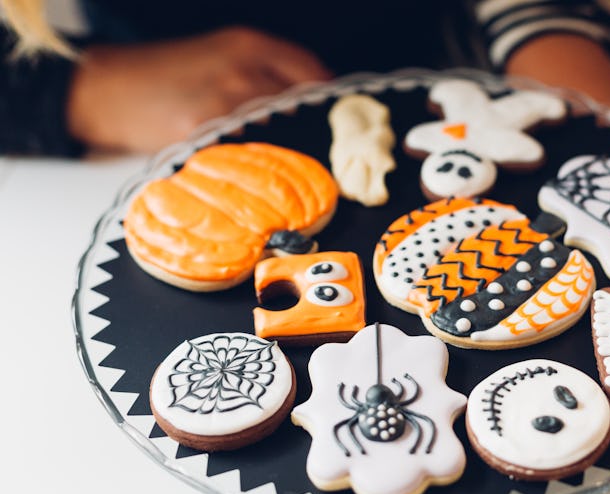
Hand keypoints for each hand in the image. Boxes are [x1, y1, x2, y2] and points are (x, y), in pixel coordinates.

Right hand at [67, 26, 332, 152]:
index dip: (327, 97)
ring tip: (282, 157)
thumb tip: (304, 104)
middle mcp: (244, 69)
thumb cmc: (164, 75)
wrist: (107, 90)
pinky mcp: (206, 132)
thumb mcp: (217, 56)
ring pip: (279, 131)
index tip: (334, 116)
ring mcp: (226, 102)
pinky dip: (255, 160)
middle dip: (310, 125)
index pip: (312, 71)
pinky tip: (250, 166)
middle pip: (302, 105)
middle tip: (312, 144)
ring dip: (286, 146)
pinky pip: (247, 152)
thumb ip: (262, 73)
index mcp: (248, 44)